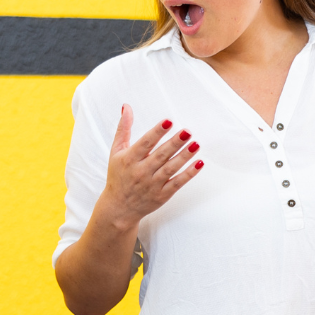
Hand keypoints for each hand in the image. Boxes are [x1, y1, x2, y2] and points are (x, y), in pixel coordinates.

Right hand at [95, 104, 202, 230]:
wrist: (119, 208)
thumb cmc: (118, 175)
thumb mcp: (116, 151)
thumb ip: (123, 129)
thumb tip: (126, 107)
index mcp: (129, 159)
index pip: (145, 143)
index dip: (157, 132)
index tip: (168, 122)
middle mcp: (141, 172)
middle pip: (160, 155)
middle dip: (175, 143)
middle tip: (188, 131)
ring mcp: (152, 185)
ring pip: (170, 169)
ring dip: (184, 157)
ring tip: (196, 144)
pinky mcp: (162, 195)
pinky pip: (177, 183)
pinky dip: (188, 174)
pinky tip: (199, 163)